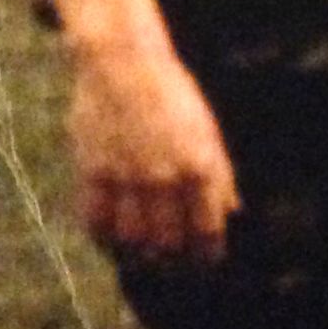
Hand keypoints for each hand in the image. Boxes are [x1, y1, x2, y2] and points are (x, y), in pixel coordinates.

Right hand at [69, 39, 238, 261]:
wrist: (124, 65)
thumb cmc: (172, 95)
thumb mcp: (207, 129)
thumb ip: (219, 173)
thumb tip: (233, 210)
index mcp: (200, 165)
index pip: (206, 228)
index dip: (207, 253)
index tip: (206, 263)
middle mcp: (166, 176)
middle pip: (169, 241)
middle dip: (174, 260)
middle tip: (173, 264)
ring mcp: (128, 177)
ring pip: (133, 239)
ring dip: (140, 254)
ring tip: (144, 256)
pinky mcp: (94, 172)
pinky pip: (97, 222)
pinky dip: (105, 238)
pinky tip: (112, 239)